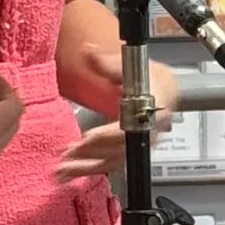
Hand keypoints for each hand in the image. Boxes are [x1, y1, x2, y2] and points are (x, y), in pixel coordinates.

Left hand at [54, 62, 180, 179]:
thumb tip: (90, 51)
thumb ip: (108, 64)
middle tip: (67, 153)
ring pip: (114, 162)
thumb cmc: (148, 78)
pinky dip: (88, 169)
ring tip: (62, 169)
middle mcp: (148, 131)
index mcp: (153, 108)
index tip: (87, 137)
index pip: (131, 127)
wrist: (162, 90)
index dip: (108, 134)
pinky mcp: (127, 152)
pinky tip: (68, 172)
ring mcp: (138, 144)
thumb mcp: (130, 65)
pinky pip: (109, 165)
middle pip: (119, 149)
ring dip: (86, 167)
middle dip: (91, 153)